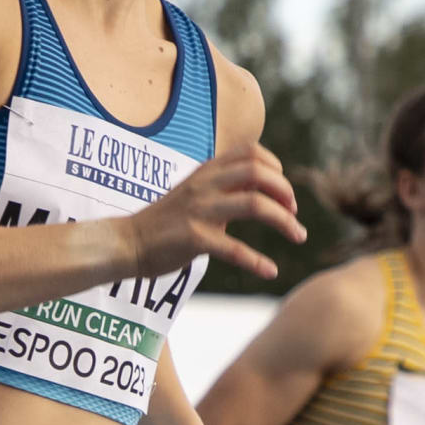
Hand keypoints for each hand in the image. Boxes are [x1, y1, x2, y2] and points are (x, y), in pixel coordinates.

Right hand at [125, 141, 303, 283]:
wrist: (125, 243)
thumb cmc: (163, 224)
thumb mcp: (194, 194)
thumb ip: (222, 188)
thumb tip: (258, 189)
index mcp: (205, 172)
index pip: (251, 153)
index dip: (276, 169)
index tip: (283, 193)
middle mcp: (204, 185)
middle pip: (259, 173)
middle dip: (285, 192)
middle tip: (294, 214)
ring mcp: (199, 211)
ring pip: (255, 205)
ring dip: (285, 221)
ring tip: (299, 235)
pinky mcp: (194, 239)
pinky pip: (235, 249)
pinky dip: (258, 262)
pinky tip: (270, 272)